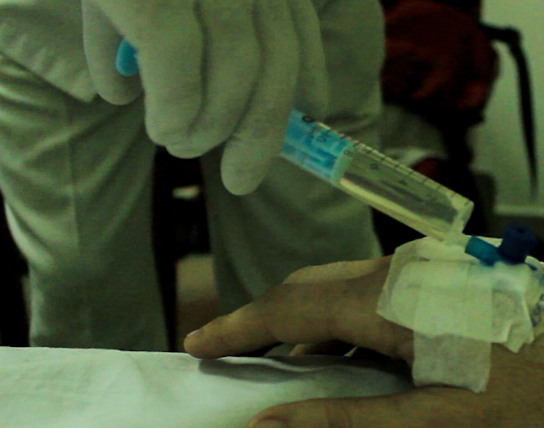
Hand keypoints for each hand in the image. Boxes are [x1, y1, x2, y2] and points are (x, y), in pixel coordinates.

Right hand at [82, 0, 328, 194]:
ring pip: (234, 75)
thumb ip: (156, 31)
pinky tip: (160, 124)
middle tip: (242, 179)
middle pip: (272, 63)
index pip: (296, 24)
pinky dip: (175, 108)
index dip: (309, 76)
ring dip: (208, 128)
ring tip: (181, 144)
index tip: (312, 114)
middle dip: (262, 135)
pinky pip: (178, 67)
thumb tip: (123, 93)